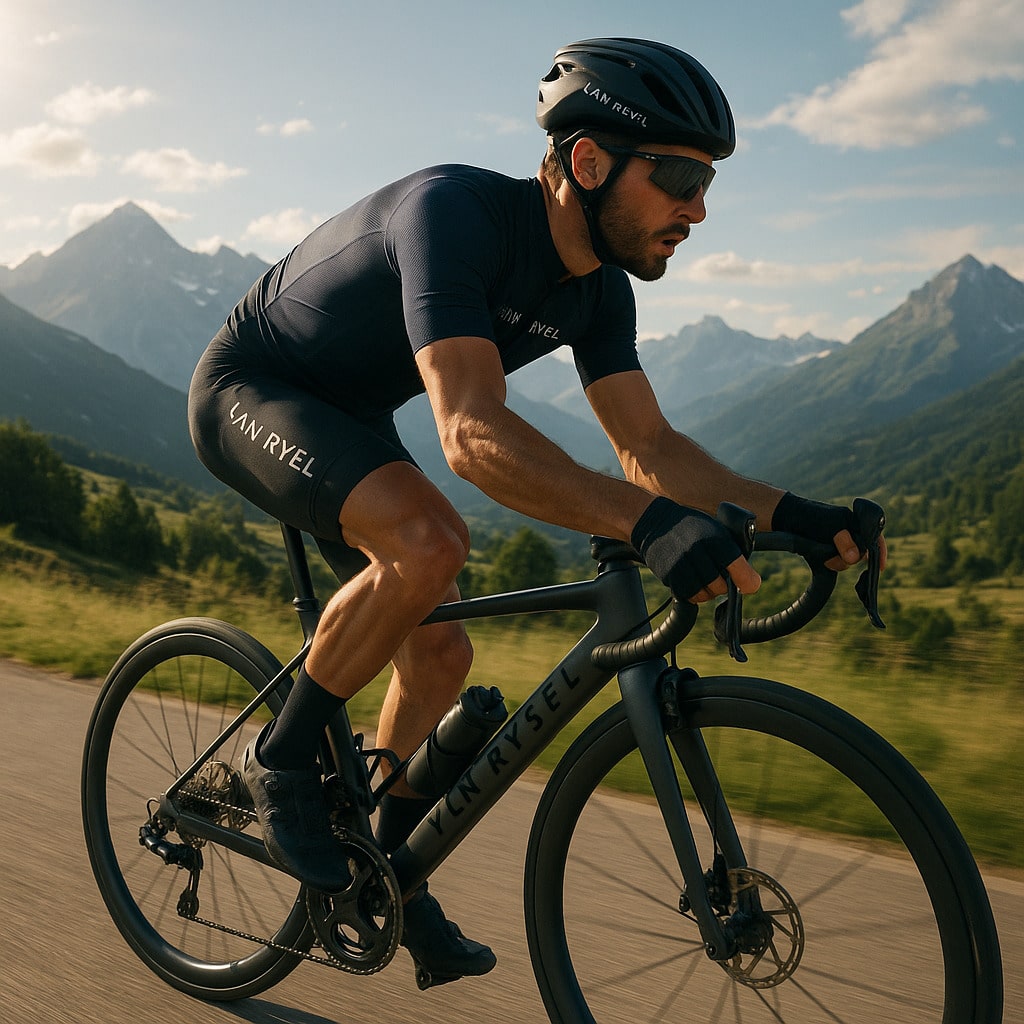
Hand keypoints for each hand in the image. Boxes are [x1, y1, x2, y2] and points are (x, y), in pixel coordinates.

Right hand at [631, 497, 760, 603]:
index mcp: (715, 538)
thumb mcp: (716, 529)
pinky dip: (694, 593)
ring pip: (705, 595)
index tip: (750, 585)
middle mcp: (698, 552)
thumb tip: (749, 581)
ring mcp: (681, 565)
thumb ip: (733, 551)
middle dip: (724, 585)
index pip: (739, 569)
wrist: (655, 522)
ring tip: (705, 577)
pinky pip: (689, 596)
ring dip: (709, 591)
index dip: (748, 581)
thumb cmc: (692, 527)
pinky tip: (693, 580)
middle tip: (720, 575)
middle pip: (721, 587)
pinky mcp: (668, 576)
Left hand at [772, 492, 887, 572]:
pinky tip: (821, 560)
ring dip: (835, 561)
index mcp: (856, 522)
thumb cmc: (811, 517)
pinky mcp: (827, 551)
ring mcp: (838, 544)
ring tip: (822, 554)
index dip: (879, 553)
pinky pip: (834, 563)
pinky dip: (828, 563)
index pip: (875, 538)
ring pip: (847, 561)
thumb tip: (856, 558)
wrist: (787, 519)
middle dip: (849, 558)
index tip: (879, 568)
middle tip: (833, 556)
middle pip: (861, 554)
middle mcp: (850, 534)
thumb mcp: (830, 527)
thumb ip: (844, 540)